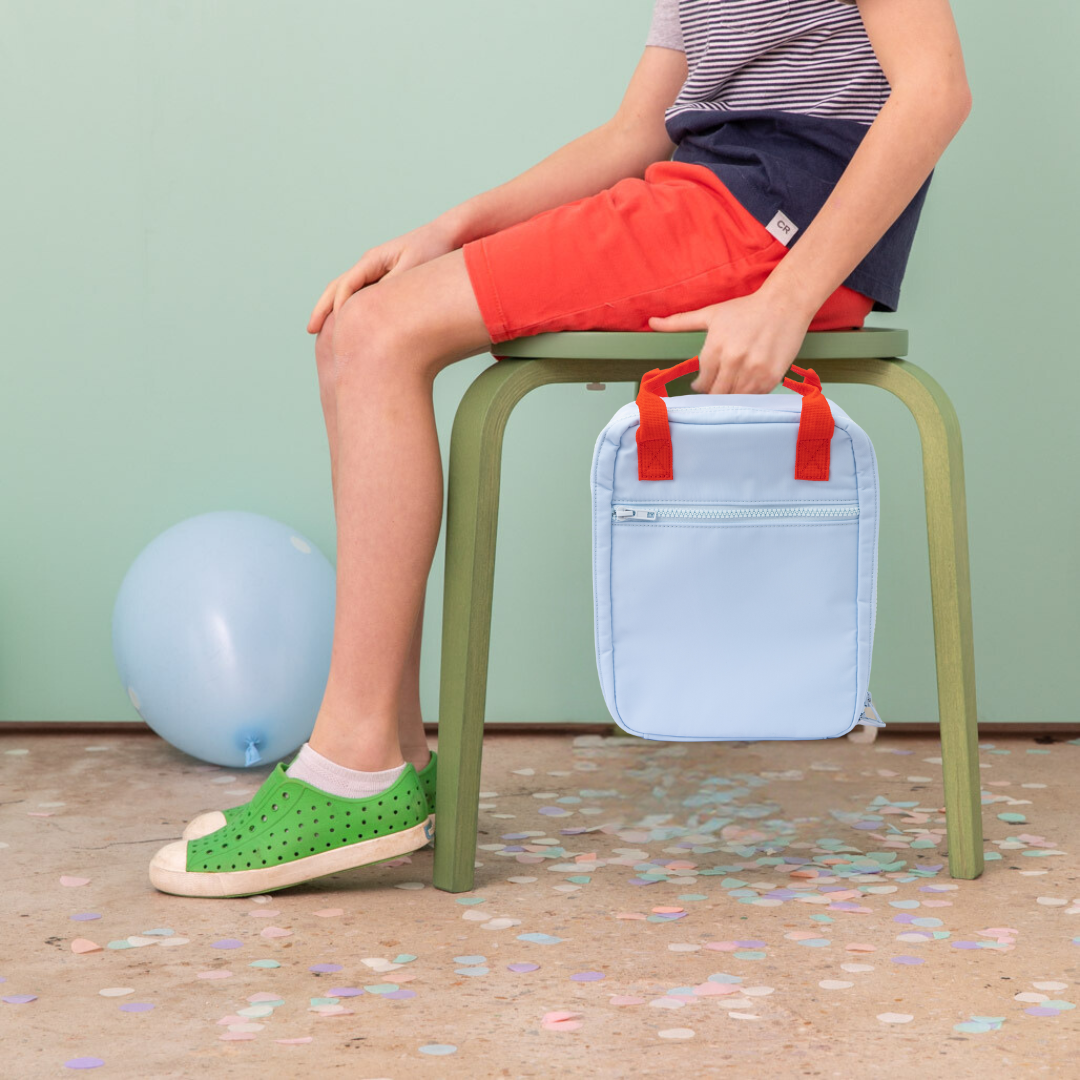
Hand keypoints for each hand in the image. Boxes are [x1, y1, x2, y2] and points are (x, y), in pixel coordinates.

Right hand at [307, 218, 459, 333]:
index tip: (337, 328)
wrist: (446, 236)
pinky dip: (349, 310)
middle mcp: (369, 264)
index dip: (339, 306)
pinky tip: (348, 326)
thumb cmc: (434, 250)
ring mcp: (374, 272)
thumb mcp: (415, 268)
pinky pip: (361, 296)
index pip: (347, 284)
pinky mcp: (383, 279)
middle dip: (323, 309)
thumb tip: (375, 303)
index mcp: (373, 260)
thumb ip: (394, 285)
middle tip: (311, 330)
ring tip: (321, 332)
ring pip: (346, 292)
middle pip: (337, 287)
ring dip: (332, 310)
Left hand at [647, 288, 812, 393]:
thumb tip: (651, 322)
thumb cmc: (746, 309)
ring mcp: (753, 371)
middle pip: (716, 394)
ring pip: (734, 398)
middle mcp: (733, 361)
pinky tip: (748, 384)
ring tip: (731, 387)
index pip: (701, 382)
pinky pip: (755, 397)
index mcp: (715, 348)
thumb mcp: (710, 314)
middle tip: (715, 389)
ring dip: (731, 396)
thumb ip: (679, 322)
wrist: (784, 303)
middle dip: (714, 393)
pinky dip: (749, 395)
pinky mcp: (771, 377)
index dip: (700, 386)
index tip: (701, 384)